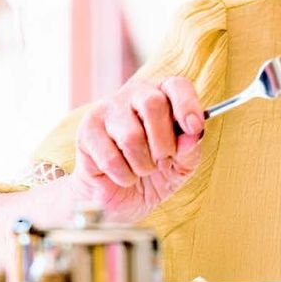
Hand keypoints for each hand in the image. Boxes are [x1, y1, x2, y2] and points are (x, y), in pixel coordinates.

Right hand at [72, 77, 204, 222]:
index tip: (194, 127)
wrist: (120, 196)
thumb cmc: (154, 174)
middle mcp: (133, 95)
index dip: (187, 105)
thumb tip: (192, 136)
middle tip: (163, 161)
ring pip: (131, 136)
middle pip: (153, 104)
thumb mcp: (181, 166)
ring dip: (143, 165)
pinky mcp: (86, 132)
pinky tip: (122, 176)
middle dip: (164, 143)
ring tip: (141, 170)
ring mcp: (106, 110)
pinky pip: (111, 159)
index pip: (176, 86)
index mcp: (161, 95)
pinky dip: (123, 176)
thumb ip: (190, 150)